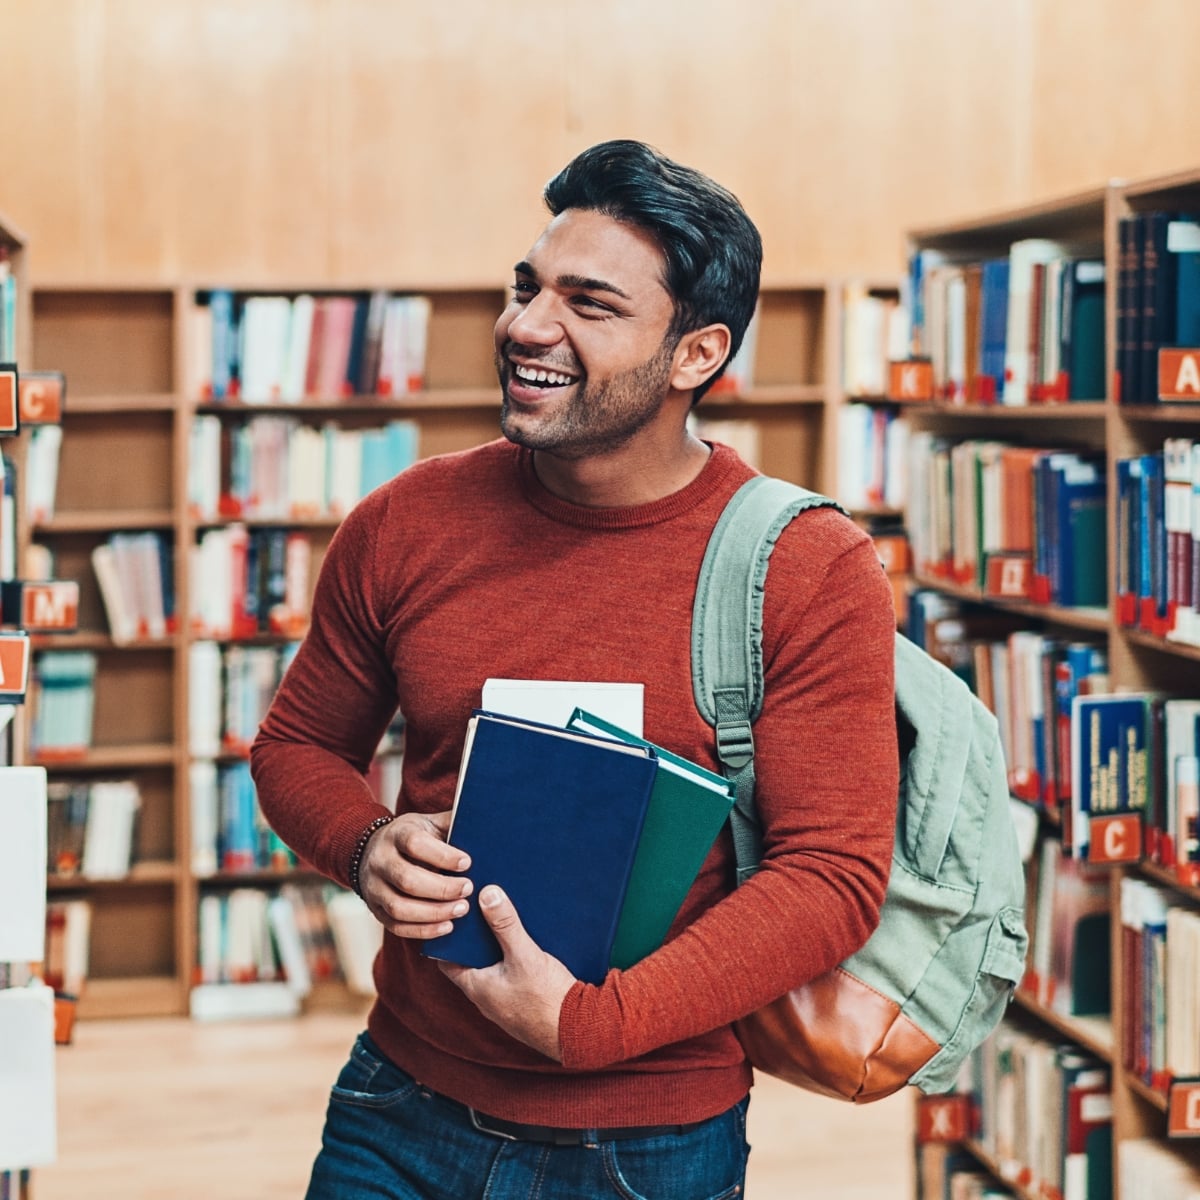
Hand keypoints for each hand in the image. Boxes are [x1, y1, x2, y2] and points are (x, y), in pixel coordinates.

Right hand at [358, 810, 473, 938]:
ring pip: (399, 907)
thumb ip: (453, 823)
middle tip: (468, 889)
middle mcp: (380, 860)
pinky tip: (447, 926)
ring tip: (461, 910)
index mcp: (397, 833)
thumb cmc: (414, 837)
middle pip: (407, 879)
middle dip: (441, 888)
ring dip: (434, 913)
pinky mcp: (375, 910)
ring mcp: (374, 887)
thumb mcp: (430, 823)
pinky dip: (423, 930)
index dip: (442, 855)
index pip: (415, 844)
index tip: (467, 863)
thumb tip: (485, 820)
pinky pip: (397, 927)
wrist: (374, 850)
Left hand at [439, 886, 575, 1060]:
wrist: (577, 1030)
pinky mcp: (522, 1002)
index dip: (449, 937)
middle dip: (475, 937)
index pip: (448, 960)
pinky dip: (511, 958)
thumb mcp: (524, 956)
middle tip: (480, 909)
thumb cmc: (546, 1000)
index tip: (454, 914)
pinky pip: (509, 974)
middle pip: (471, 961)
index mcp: (476, 987)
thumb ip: (505, 925)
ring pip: (492, 968)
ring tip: (503, 920)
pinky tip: (525, 943)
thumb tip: (487, 895)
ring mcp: (504, 1001)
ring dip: (496, 947)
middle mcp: (486, 997)